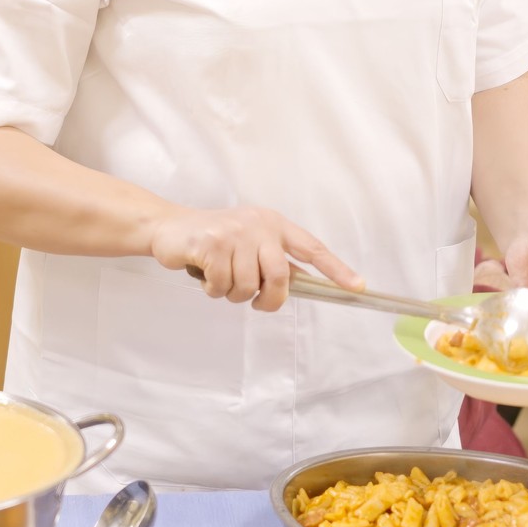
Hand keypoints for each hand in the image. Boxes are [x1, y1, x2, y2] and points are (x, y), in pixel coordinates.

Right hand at [149, 206, 362, 312]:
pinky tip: (205, 275)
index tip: (358, 287)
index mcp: (274, 224)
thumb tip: (303, 285)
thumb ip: (273, 260)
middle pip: (280, 276)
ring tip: (221, 280)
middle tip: (256, 302)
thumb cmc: (214, 241)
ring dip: (234, 294)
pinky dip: (213, 289)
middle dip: (268, 298)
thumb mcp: (249, 243)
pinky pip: (222, 285)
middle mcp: (258, 225)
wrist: (169, 228)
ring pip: (248, 286)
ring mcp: (234, 233)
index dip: (336, 269)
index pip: (312, 248)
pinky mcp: (211, 244)